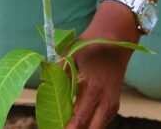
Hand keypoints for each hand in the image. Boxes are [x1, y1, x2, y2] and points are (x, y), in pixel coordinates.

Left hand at [65, 2, 139, 128]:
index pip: (80, 121)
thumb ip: (58, 76)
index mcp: (93, 90)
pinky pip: (101, 123)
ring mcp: (112, 105)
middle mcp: (106, 102)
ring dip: (82, 128)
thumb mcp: (70, 57)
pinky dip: (89, 124)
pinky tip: (76, 121)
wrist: (115, 41)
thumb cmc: (89, 47)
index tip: (54, 128)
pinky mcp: (114, 105)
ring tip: (65, 124)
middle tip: (59, 127)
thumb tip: (45, 91)